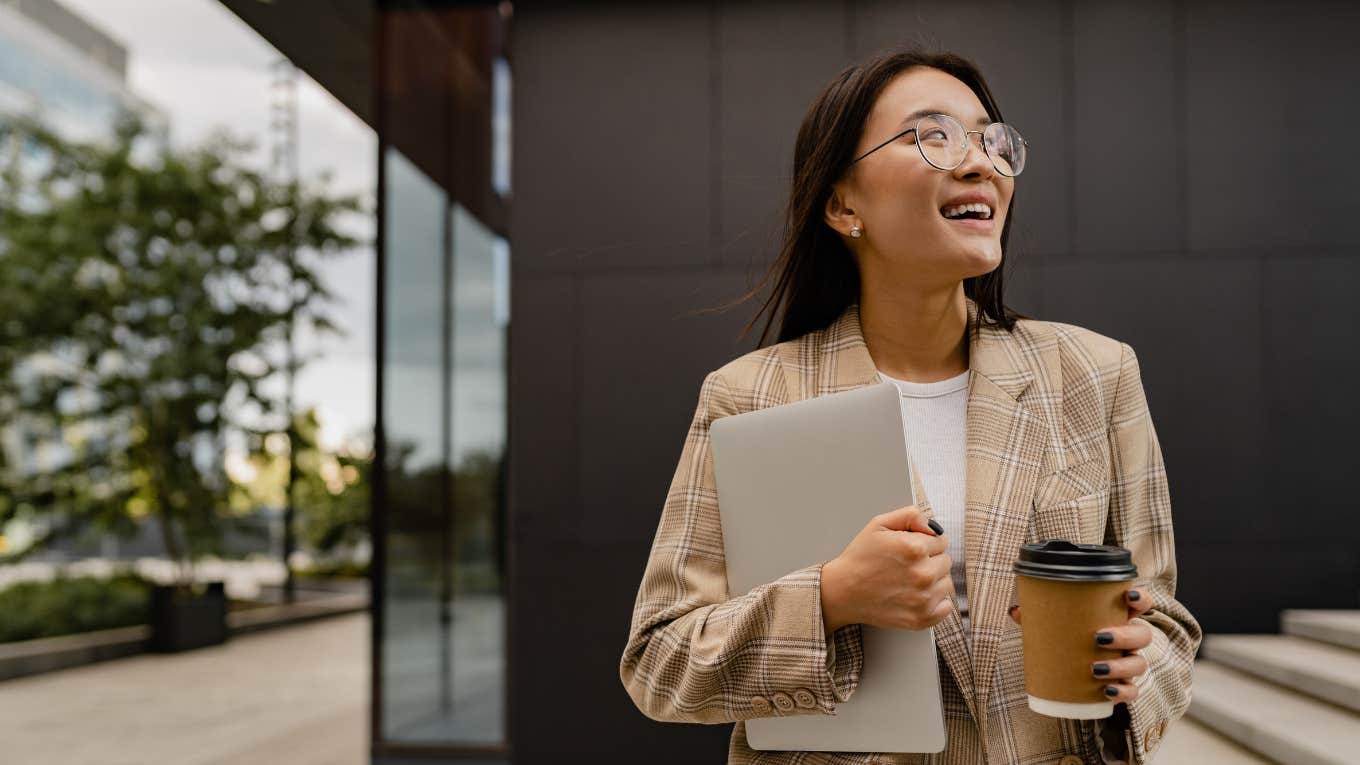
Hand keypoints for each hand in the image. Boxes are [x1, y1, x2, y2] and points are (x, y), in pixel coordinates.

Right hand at [820, 505, 952, 632]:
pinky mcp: (922, 618)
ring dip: (933, 581)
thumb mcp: (879, 524)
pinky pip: (946, 607)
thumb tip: (933, 525)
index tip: (910, 549)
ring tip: (909, 581)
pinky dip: (936, 602)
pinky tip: (917, 596)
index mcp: (915, 548)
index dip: (925, 541)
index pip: (941, 540)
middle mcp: (923, 574)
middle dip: (930, 560)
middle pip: (946, 561)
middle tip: (906, 565)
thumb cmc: (860, 558)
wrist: (842, 591)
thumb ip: (910, 516)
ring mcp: (924, 599)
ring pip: (946, 583)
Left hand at [1009, 588, 1153, 702]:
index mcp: (1117, 617)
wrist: (1072, 672)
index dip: (1140, 597)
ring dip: (1121, 666)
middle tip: (1100, 637)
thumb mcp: (1055, 623)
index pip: (1140, 603)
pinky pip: (1132, 692)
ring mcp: (1129, 663)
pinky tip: (1107, 691)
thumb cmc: (1068, 638)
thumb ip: (1038, 614)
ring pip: (1139, 664)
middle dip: (1125, 636)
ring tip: (1096, 668)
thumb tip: (1016, 611)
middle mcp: (1129, 640)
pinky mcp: (1125, 686)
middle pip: (1142, 635)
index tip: (1128, 595)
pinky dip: (1123, 692)